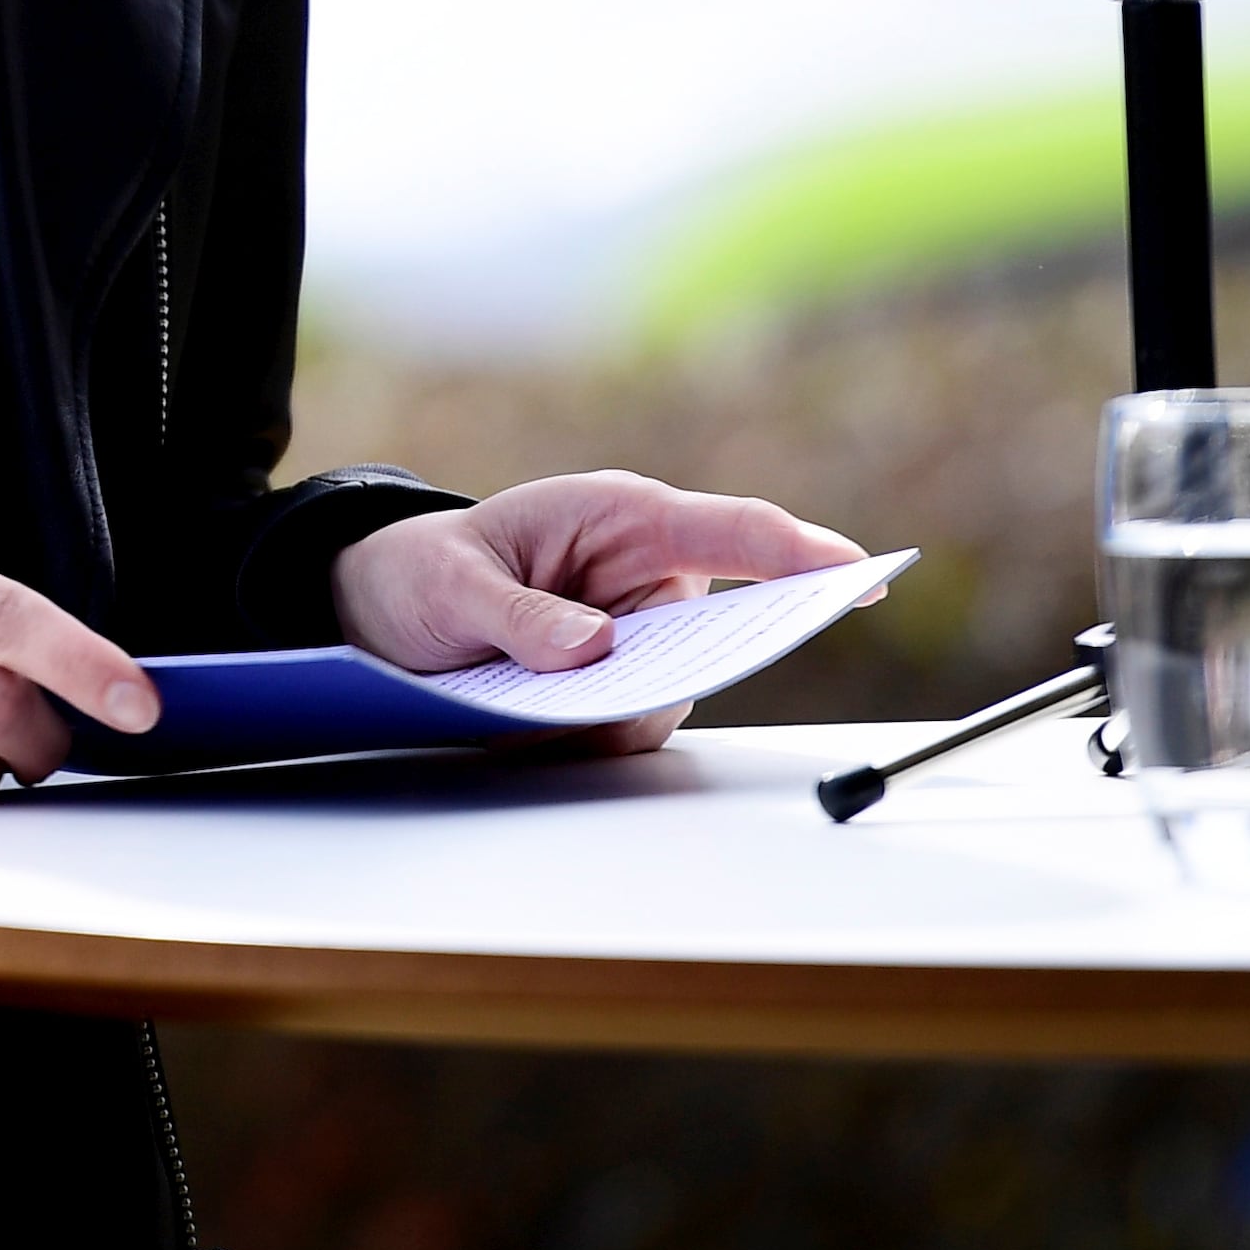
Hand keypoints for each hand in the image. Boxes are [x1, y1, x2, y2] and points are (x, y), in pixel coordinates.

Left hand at [329, 472, 866, 754]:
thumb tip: (593, 650)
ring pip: (686, 684)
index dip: (805, 554)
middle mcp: (647, 572)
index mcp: (622, 517)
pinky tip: (541, 724)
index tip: (862, 576)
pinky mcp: (623, 681)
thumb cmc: (426, 571)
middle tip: (644, 687)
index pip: (735, 531)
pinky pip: (643, 718)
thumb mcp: (452, 584)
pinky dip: (603, 732)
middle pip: (733, 620)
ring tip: (548, 707)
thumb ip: (519, 614)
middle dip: (709, 660)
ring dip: (632, 706)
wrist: (387, 608)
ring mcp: (642, 631)